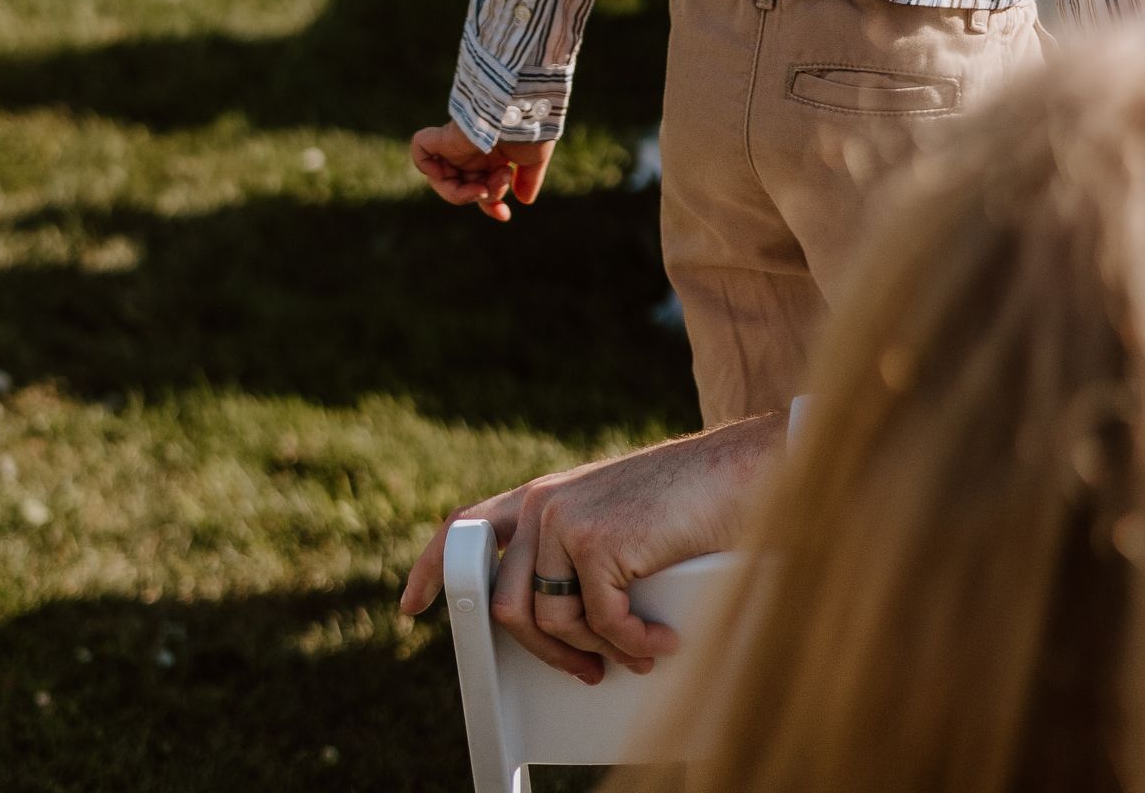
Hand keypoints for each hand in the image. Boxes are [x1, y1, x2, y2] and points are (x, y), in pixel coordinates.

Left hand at [398, 415, 786, 682]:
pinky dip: (631, 644)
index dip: (432, 570)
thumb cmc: (681, 505)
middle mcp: (541, 504)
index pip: (464, 528)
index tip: (410, 608)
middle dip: (549, 654)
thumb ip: (573, 552)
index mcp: (539, 498)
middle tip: (591, 672)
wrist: (733, 473)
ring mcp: (565, 520)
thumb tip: (558, 626)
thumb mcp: (610, 521)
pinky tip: (659, 642)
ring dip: (597, 652)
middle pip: (505, 608)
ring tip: (638, 651)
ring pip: (550, 623)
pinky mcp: (596, 542)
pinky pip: (597, 624)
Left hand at [410, 119, 553, 222]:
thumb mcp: (533, 159)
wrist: (524, 107)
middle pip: (464, 188)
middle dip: (483, 198)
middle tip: (498, 187)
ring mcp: (457, 145)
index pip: (482, 186)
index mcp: (493, 155)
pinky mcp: (444, 136)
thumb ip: (528, 179)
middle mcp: (473, 151)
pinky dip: (427, 166)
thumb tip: (524, 200)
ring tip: (485, 186)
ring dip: (465, 194)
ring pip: (445, 181)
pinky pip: (421, 150)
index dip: (490, 204)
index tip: (504, 215)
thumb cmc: (531, 128)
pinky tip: (448, 173)